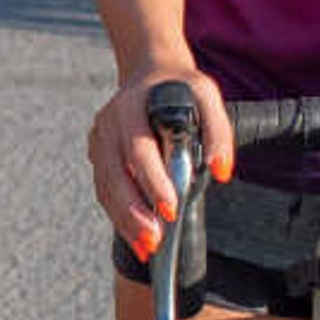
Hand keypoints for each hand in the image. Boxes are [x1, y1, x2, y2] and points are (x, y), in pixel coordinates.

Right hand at [88, 64, 224, 258]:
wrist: (148, 71)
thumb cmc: (180, 86)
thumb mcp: (207, 95)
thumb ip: (218, 132)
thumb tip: (221, 171)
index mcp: (131, 108)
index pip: (138, 150)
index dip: (152, 181)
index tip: (170, 208)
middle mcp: (108, 125)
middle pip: (115, 176)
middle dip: (134, 212)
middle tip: (155, 240)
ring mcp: (99, 141)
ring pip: (106, 189)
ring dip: (125, 221)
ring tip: (147, 248)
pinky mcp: (99, 156)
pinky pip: (105, 192)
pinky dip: (120, 217)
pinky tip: (136, 237)